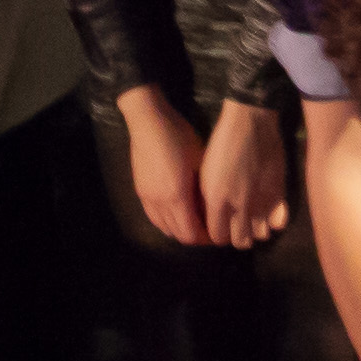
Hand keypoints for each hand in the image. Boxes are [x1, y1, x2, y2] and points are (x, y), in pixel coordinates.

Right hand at [118, 90, 211, 248]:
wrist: (148, 121)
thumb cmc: (179, 136)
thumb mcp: (201, 161)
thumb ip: (205, 189)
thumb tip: (214, 208)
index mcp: (177, 196)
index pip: (192, 234)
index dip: (207, 239)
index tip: (220, 231)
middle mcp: (159, 202)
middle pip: (178, 235)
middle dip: (196, 236)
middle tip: (211, 228)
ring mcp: (147, 198)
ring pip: (164, 228)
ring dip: (180, 230)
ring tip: (194, 221)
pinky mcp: (140, 191)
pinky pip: (153, 217)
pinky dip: (166, 222)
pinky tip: (177, 211)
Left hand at [195, 100, 288, 248]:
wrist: (251, 124)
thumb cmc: (221, 144)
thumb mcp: (205, 173)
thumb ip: (209, 199)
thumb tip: (211, 217)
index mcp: (217, 200)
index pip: (218, 237)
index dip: (216, 234)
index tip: (217, 227)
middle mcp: (241, 206)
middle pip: (241, 241)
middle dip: (235, 237)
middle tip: (233, 225)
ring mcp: (262, 202)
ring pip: (261, 235)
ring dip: (255, 230)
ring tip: (250, 218)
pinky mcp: (279, 194)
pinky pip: (279, 223)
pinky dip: (273, 222)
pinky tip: (266, 212)